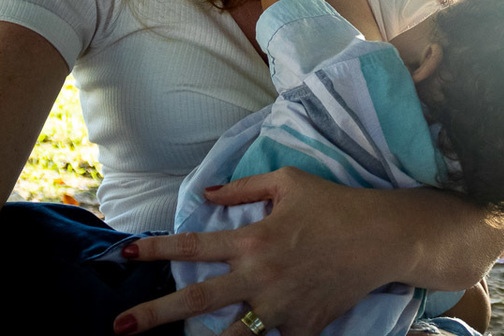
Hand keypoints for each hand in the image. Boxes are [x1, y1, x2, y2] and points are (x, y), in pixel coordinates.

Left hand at [112, 169, 394, 335]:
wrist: (382, 238)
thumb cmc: (334, 204)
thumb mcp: (287, 182)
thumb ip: (242, 188)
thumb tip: (207, 194)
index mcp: (252, 241)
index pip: (192, 246)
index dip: (155, 249)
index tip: (124, 252)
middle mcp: (260, 278)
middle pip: (197, 301)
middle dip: (155, 314)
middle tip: (120, 327)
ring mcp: (281, 309)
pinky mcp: (303, 328)